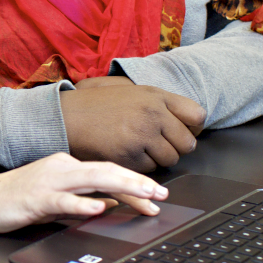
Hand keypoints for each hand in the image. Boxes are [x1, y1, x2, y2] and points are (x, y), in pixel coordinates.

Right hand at [0, 151, 168, 232]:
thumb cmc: (15, 198)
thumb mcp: (56, 198)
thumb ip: (82, 199)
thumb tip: (112, 203)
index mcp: (67, 167)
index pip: (109, 172)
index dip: (136, 183)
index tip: (157, 195)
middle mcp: (61, 168)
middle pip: (107, 171)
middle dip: (138, 182)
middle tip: (162, 194)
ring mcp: (48, 181)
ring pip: (91, 180)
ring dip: (122, 187)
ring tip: (144, 195)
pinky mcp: (34, 198)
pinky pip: (62, 201)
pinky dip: (82, 204)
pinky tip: (98, 208)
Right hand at [61, 78, 205, 171]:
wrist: (66, 118)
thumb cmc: (97, 105)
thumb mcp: (131, 91)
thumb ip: (160, 102)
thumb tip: (191, 120)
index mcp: (155, 95)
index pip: (197, 116)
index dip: (191, 128)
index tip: (181, 131)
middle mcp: (152, 114)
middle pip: (187, 143)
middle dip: (175, 147)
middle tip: (157, 145)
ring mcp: (142, 135)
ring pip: (170, 160)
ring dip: (157, 159)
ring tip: (137, 148)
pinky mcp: (130, 156)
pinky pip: (150, 170)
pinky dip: (141, 167)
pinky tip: (125, 154)